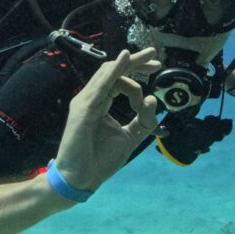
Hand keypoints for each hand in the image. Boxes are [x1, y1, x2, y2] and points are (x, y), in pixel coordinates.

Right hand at [54, 49, 160, 191]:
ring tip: (147, 54)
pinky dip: (113, 72)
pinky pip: (100, 86)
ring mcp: (85, 102)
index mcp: (101, 104)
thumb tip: (153, 99)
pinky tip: (125, 61)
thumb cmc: (99, 160)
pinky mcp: (83, 109)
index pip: (120, 82)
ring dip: (128, 62)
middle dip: (135, 62)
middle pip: (113, 71)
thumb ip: (143, 122)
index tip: (150, 99)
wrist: (80, 179)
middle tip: (154, 54)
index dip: (138, 80)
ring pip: (107, 73)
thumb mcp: (129, 138)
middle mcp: (92, 99)